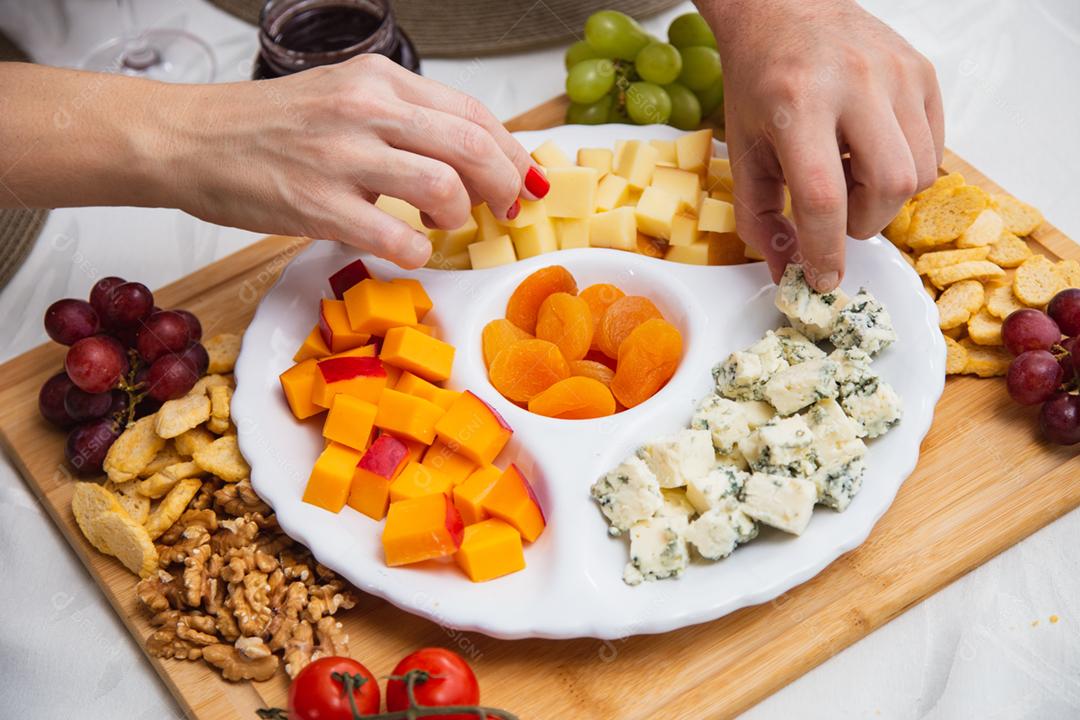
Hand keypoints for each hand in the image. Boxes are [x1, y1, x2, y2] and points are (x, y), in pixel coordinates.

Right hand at [164, 54, 545, 267]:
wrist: (190, 139)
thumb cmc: (266, 126)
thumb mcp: (342, 98)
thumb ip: (402, 120)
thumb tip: (464, 157)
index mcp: (379, 80)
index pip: (472, 113)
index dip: (511, 152)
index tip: (524, 179)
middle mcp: (366, 108)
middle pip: (472, 147)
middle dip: (504, 186)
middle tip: (503, 210)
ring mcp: (341, 156)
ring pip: (443, 187)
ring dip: (459, 217)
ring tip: (443, 225)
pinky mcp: (317, 204)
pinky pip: (396, 238)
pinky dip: (417, 252)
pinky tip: (408, 250)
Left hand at [698, 0, 943, 289]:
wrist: (785, 9)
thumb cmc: (761, 81)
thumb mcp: (744, 150)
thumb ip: (758, 217)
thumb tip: (786, 273)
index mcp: (799, 104)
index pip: (824, 197)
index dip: (826, 250)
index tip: (822, 278)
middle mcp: (854, 84)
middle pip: (888, 187)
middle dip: (862, 223)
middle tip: (835, 216)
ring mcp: (897, 75)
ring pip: (919, 174)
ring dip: (884, 199)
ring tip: (851, 177)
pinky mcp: (922, 73)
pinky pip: (934, 149)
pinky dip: (906, 170)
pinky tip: (870, 154)